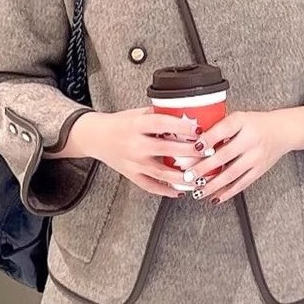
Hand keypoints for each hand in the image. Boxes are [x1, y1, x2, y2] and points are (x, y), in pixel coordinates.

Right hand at [84, 107, 201, 197]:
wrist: (95, 137)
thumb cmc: (120, 123)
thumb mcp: (138, 113)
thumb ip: (160, 115)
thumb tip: (188, 115)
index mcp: (136, 125)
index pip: (162, 124)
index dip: (182, 126)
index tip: (199, 128)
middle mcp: (135, 145)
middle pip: (166, 149)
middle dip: (190, 151)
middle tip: (208, 151)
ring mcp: (133, 163)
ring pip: (162, 173)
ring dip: (184, 176)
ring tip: (201, 176)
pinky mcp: (132, 175)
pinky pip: (152, 186)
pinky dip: (167, 191)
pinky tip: (181, 190)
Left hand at [184, 110, 290, 205]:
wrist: (282, 131)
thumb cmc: (255, 124)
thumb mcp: (238, 118)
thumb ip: (219, 127)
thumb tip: (193, 142)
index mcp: (242, 122)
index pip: (223, 130)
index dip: (208, 139)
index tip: (194, 148)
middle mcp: (250, 140)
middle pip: (224, 155)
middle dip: (204, 168)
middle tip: (189, 176)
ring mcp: (256, 157)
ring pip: (232, 174)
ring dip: (213, 185)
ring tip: (198, 191)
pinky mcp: (259, 170)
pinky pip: (242, 184)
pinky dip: (227, 192)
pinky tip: (215, 197)